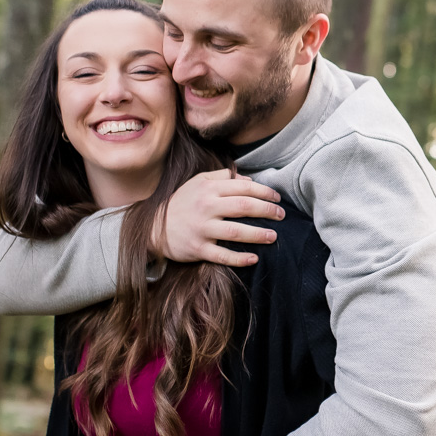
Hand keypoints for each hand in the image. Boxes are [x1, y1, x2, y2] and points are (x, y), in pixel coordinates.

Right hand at [151, 169, 284, 266]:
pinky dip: (239, 258)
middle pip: (243, 207)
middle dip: (267, 211)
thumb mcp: (198, 182)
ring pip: (236, 232)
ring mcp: (202, 229)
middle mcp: (206, 207)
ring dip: (258, 235)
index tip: (277, 198)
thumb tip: (249, 180)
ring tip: (274, 236)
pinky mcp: (197, 248)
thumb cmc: (182, 203)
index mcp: (208, 189)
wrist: (154, 227)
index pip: (243, 188)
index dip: (264, 192)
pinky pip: (222, 255)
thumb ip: (223, 177)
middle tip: (281, 215)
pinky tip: (254, 258)